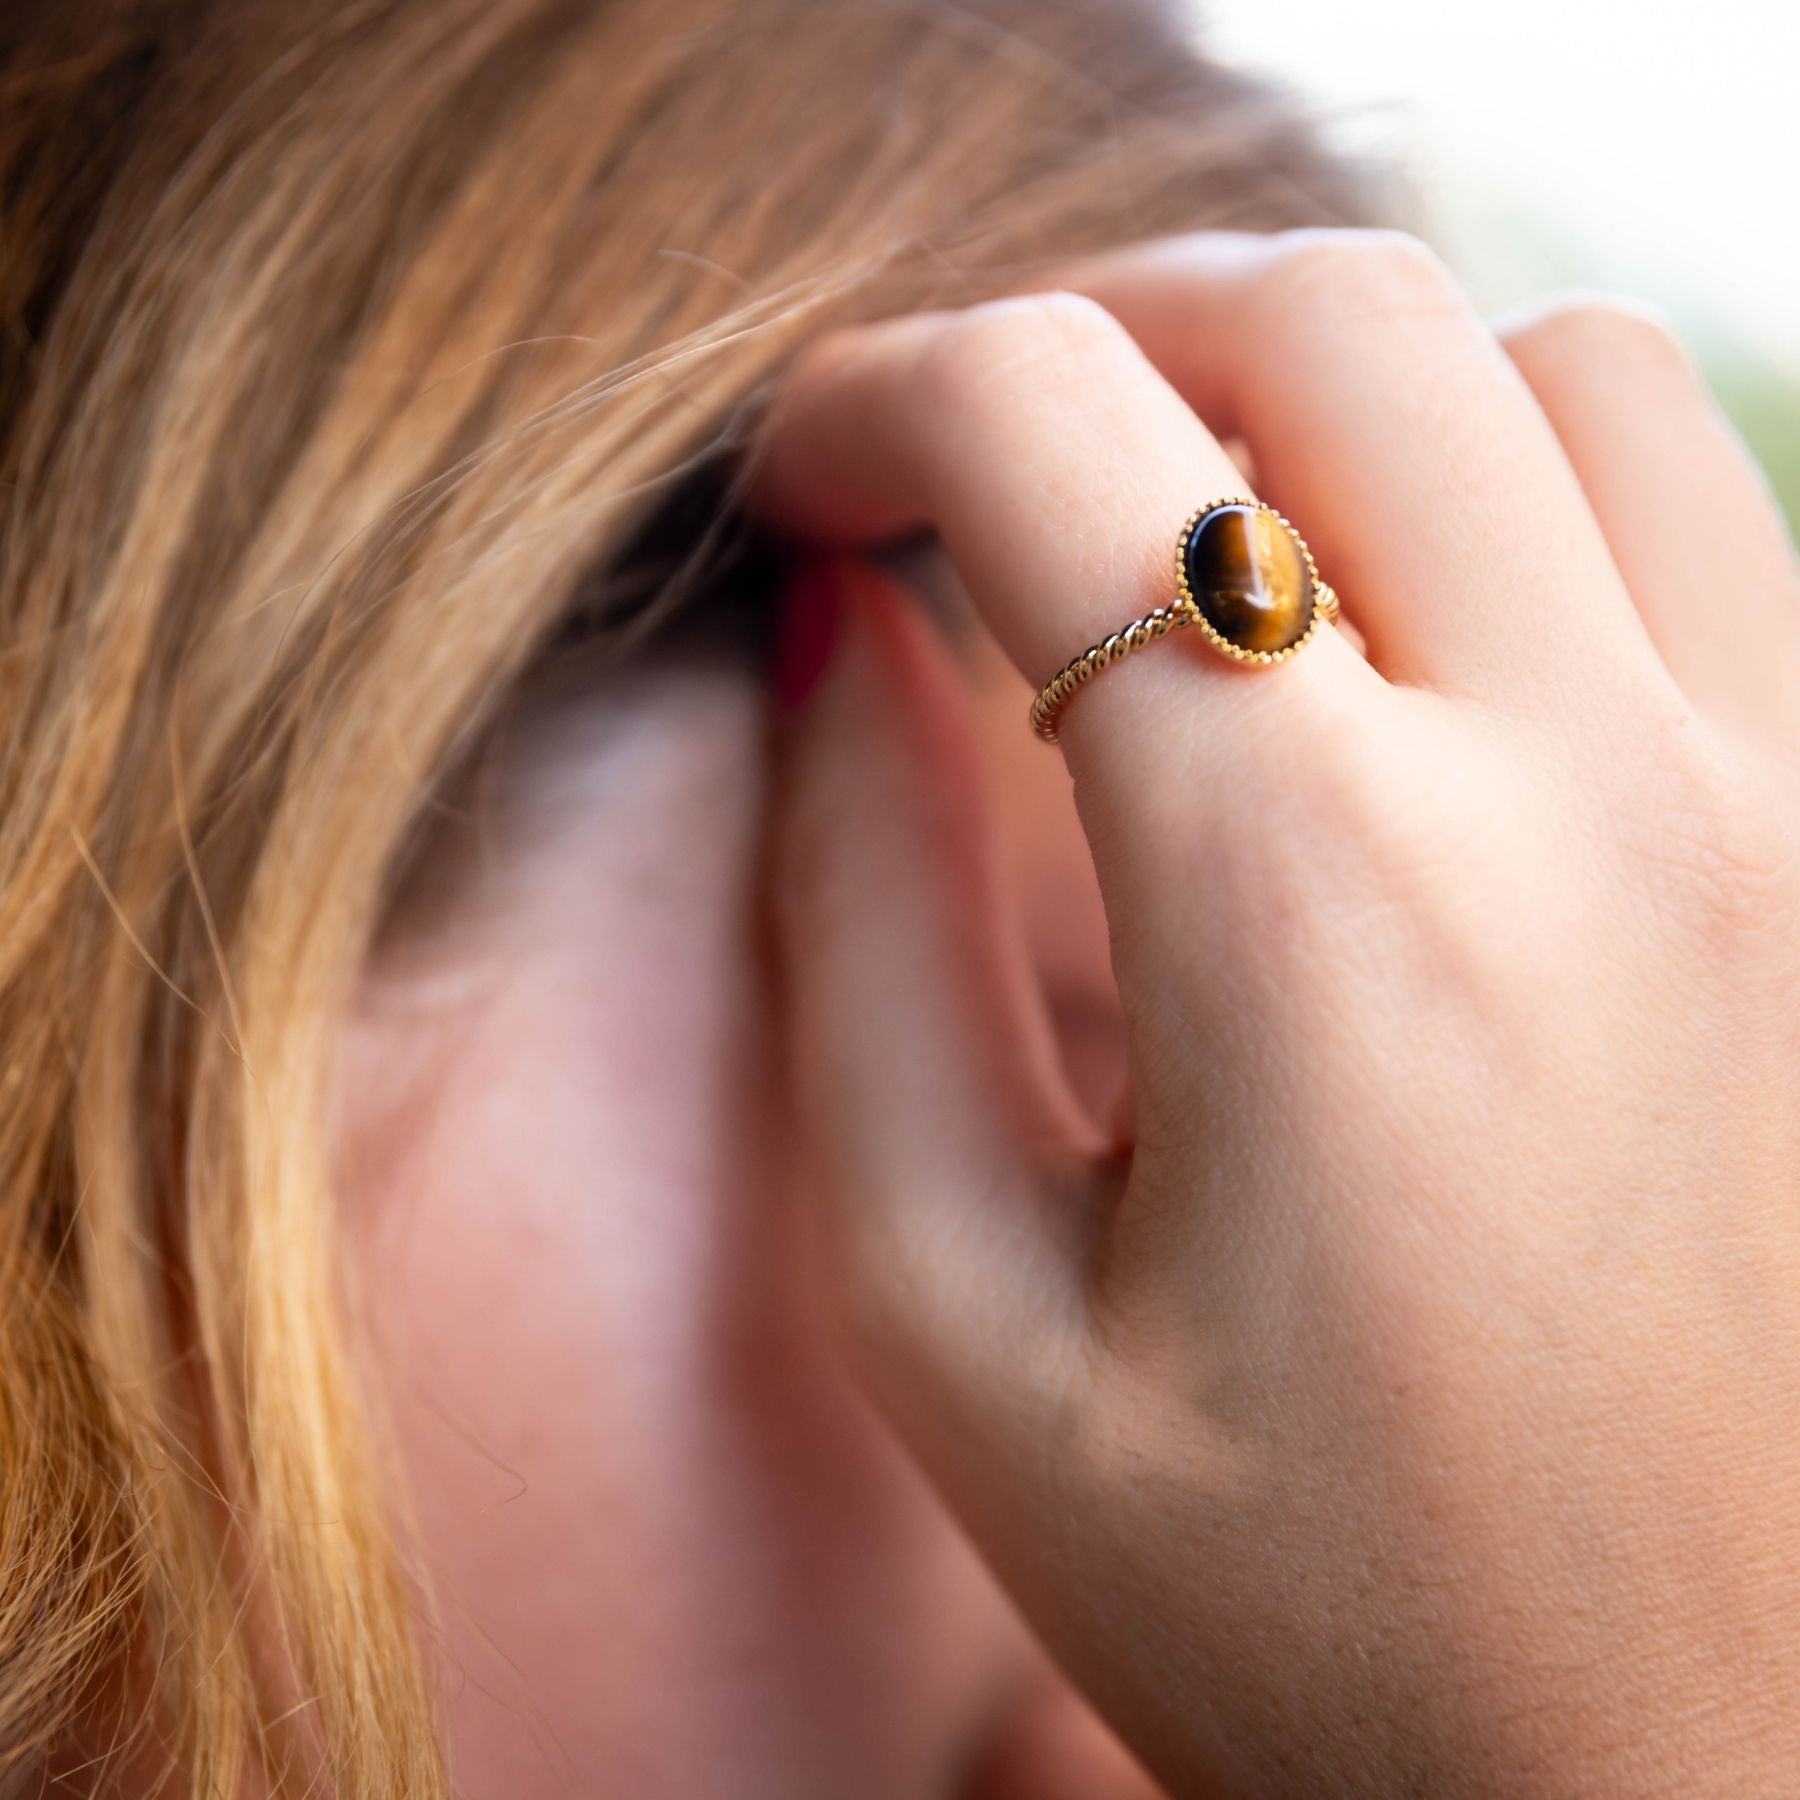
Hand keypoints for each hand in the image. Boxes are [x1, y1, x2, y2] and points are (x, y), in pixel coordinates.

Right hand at [755, 231, 1799, 1795]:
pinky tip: (1411, 645)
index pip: (1055, 439)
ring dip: (1338, 399)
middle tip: (981, 470)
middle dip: (1096, 332)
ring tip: (1205, 539)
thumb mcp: (960, 1320)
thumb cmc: (1308, 1621)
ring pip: (1563, 371)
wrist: (1689, 1791)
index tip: (802, 484)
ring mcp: (1790, 807)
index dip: (870, 399)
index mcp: (1322, 915)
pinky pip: (1717, 521)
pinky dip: (1526, 492)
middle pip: (1330, 321)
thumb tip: (834, 637)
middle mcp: (1605, 798)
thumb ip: (856, 934)